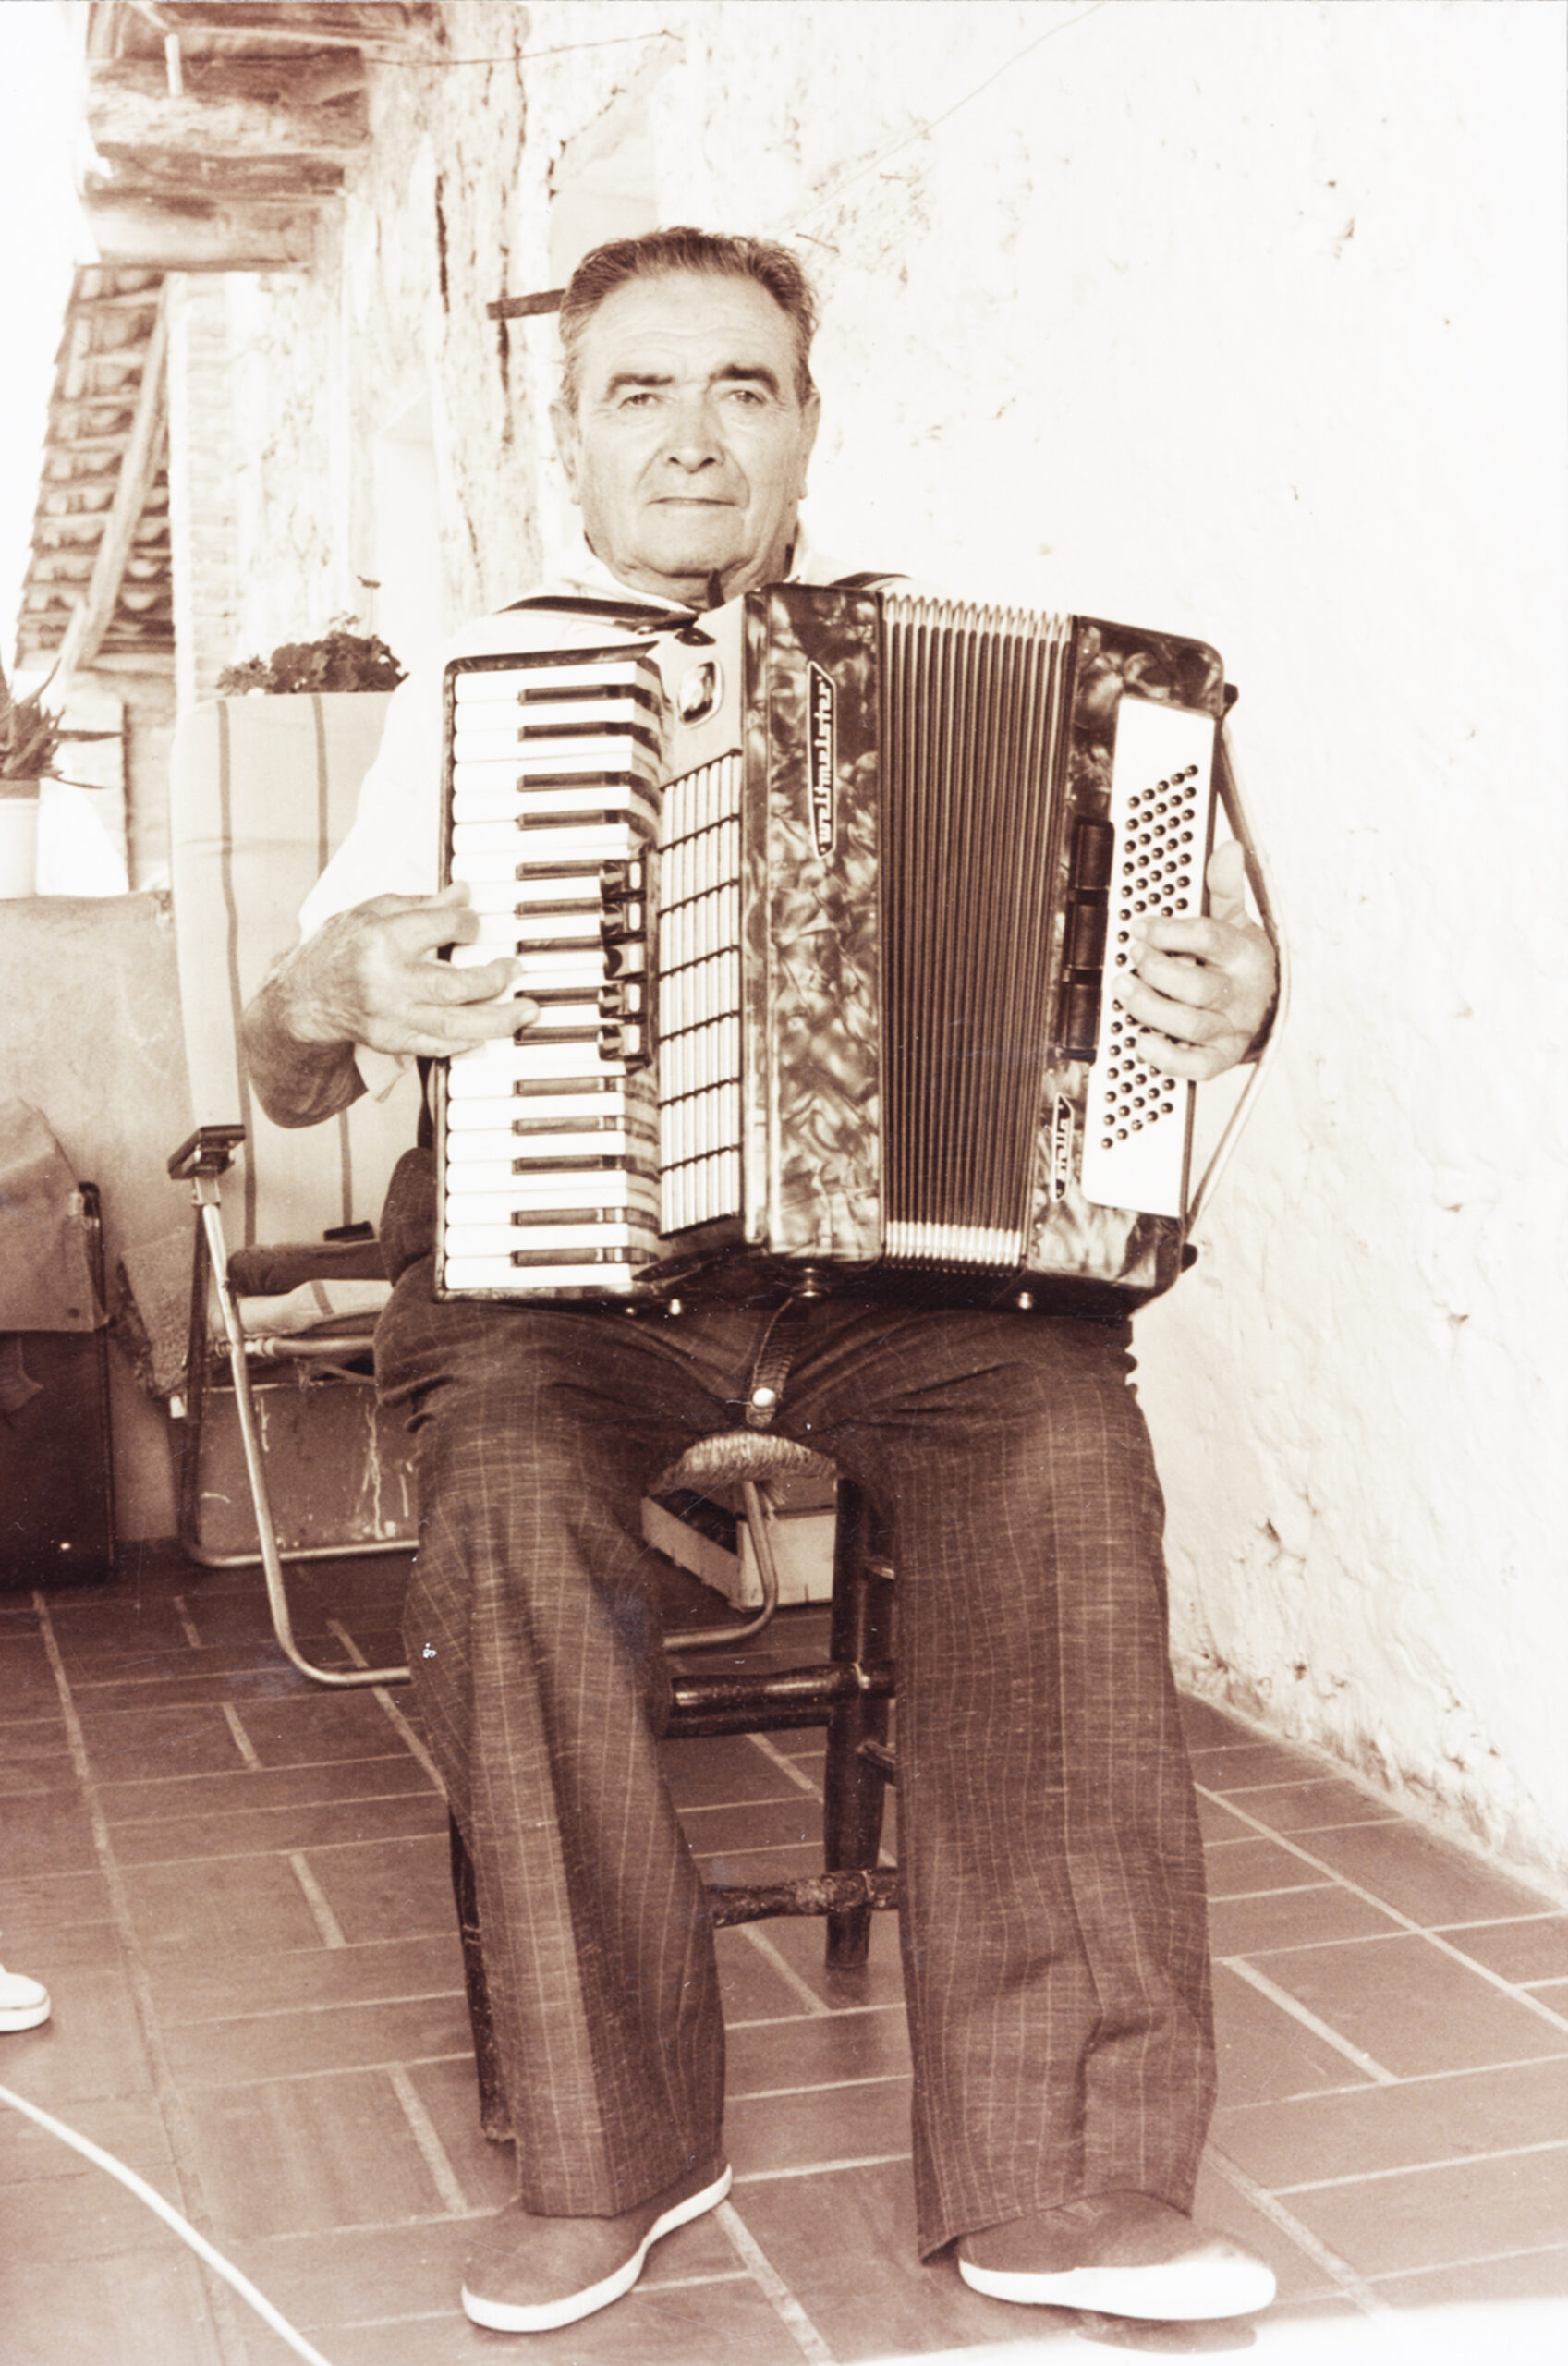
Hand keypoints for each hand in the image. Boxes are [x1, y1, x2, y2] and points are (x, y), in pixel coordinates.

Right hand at [275, 884, 537, 1057]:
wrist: (302, 999)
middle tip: (516, 970)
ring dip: (498, 1019)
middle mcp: (385, 981)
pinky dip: (470, 1039)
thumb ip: (421, 905)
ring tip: (525, 1010)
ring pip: (454, 1024)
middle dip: (495, 979)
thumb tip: (465, 893)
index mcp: (380, 938)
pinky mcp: (392, 1042)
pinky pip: (441, 1046)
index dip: (469, 925)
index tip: (478, 928)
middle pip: (454, 985)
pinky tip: (492, 1031)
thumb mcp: (371, 913)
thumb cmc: (338, 949)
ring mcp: (389, 1017)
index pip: (441, 927)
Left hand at [1117, 841, 1275, 1081]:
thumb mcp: (1236, 920)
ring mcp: (1230, 1028)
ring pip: (1192, 1024)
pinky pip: (1196, 1066)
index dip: (1171, 932)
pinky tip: (1141, 1041)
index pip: (1211, 940)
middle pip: (1199, 986)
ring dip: (1152, 1008)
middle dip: (1157, 972)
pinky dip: (1167, 1058)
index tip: (1140, 926)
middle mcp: (1240, 994)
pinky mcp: (1219, 1058)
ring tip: (1124, 989)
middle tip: (1132, 957)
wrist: (1266, 1008)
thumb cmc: (1239, 962)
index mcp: (1245, 955)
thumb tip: (1229, 849)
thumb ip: (1225, 888)